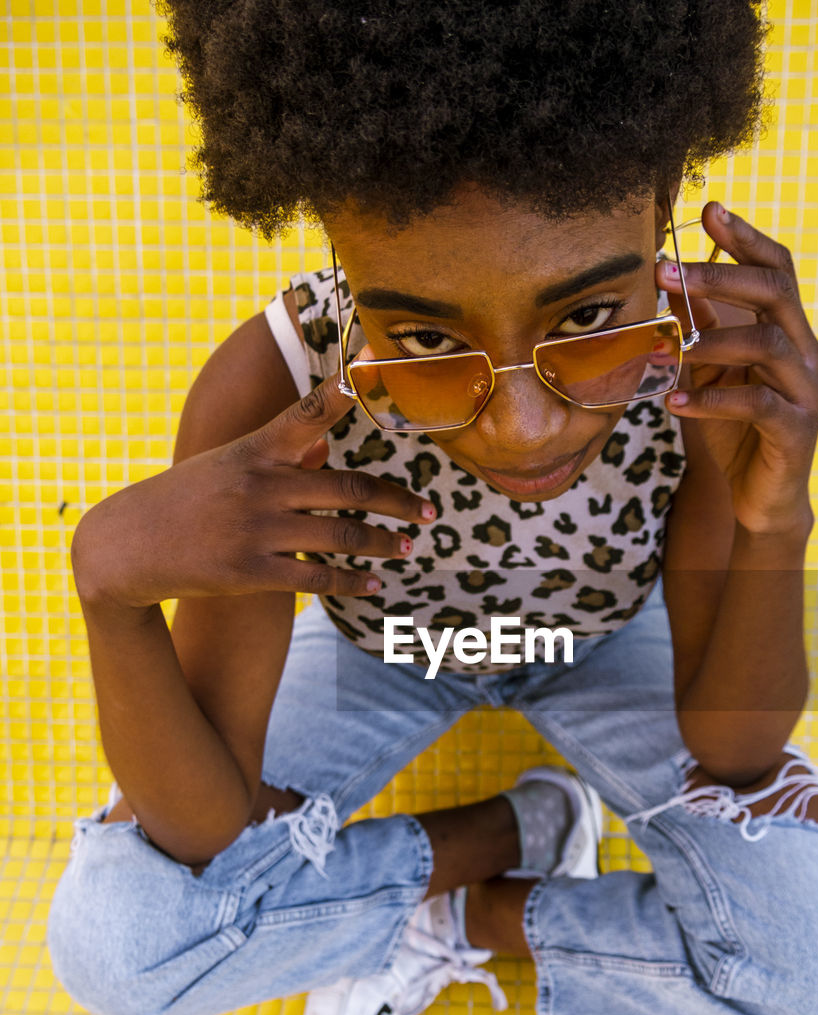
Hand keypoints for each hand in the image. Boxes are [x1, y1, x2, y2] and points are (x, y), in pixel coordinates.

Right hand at [71, 364, 433, 609]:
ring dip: (383, 543)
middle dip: (397, 502)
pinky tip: (374, 584)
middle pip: (349, 489)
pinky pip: (318, 578)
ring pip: (342, 538)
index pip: (309, 413)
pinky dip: (352, 582)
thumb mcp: (230, 464)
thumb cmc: (188, 497)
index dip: (345, 391)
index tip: (377, 367)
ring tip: (408, 547)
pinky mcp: (251, 573)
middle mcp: (262, 486)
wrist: (128, 545)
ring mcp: (257, 530)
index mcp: (258, 450)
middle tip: (429, 512)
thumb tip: (327, 449)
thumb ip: (282, 457)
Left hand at [657, 202, 817, 536]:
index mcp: (790, 330)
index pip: (776, 269)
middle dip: (721, 275)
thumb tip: (669, 278)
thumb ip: (700, 328)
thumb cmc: (736, 431)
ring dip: (714, 338)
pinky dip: (712, 400)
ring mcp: (806, 390)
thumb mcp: (712, 373)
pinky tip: (674, 401)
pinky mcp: (796, 430)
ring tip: (670, 345)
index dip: (745, 237)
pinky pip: (757, 404)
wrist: (762, 499)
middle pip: (776, 292)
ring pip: (768, 344)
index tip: (708, 209)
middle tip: (669, 270)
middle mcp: (806, 352)